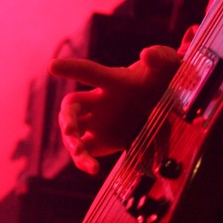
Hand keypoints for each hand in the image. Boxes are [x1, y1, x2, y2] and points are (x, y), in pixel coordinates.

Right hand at [50, 45, 181, 174]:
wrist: (171, 100)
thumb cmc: (164, 76)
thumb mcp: (167, 63)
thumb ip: (161, 56)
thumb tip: (146, 54)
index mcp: (112, 80)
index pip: (89, 72)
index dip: (71, 68)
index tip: (52, 66)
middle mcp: (99, 100)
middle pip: (71, 106)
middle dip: (68, 118)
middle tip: (71, 131)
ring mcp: (98, 122)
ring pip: (73, 132)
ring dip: (73, 143)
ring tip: (81, 154)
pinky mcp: (103, 141)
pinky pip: (86, 152)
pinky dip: (84, 161)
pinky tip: (93, 169)